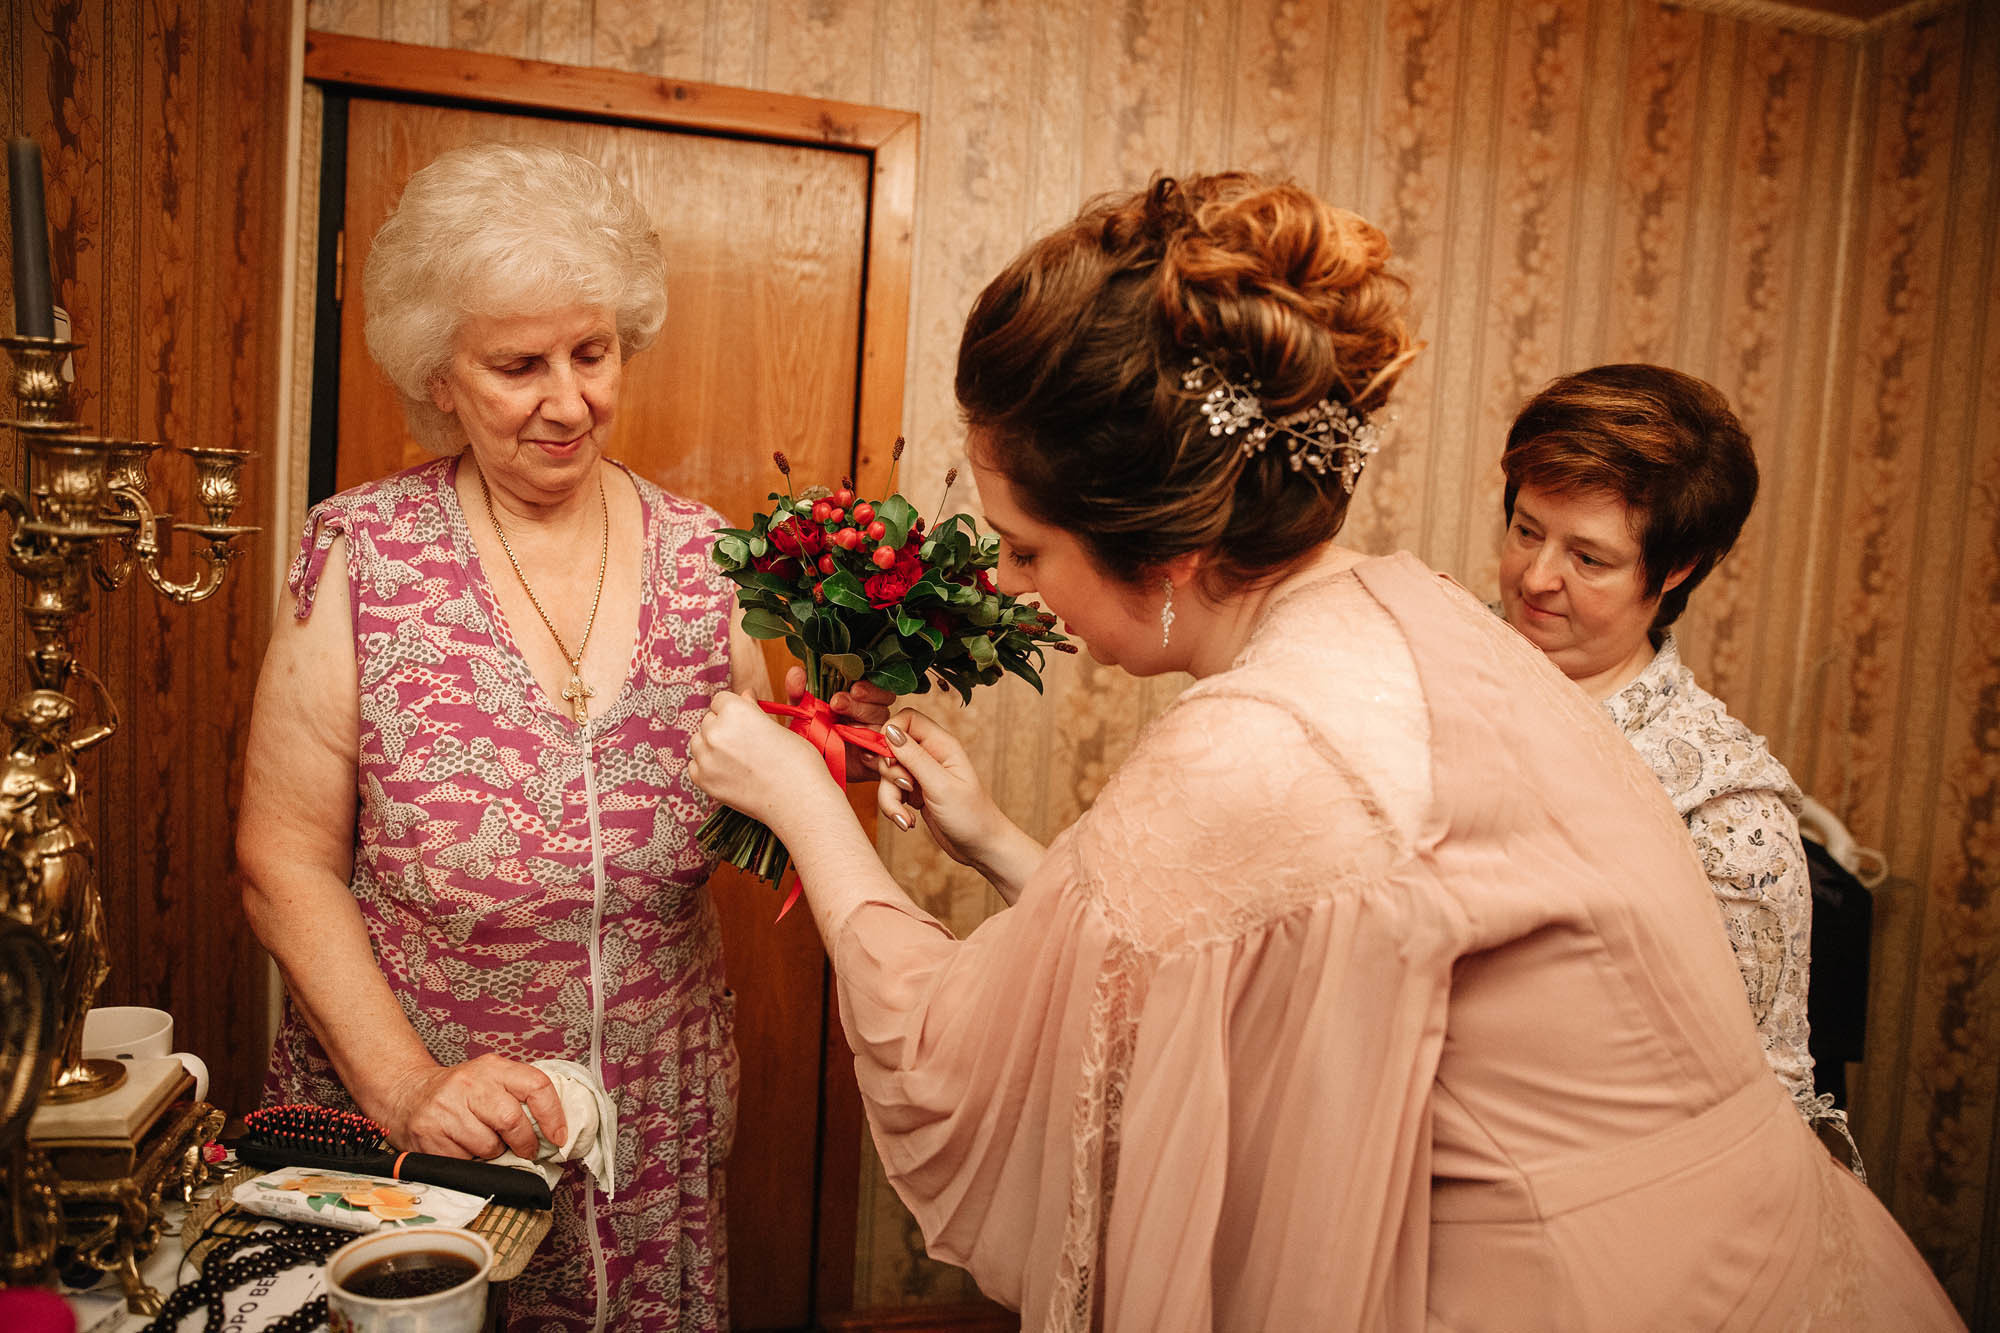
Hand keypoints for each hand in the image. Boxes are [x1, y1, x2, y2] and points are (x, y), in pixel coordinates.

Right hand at [374, 1053, 566, 1159]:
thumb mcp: (490, 1080)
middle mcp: (469, 1083)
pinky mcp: (429, 1134)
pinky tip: (462, 1148)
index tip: (558, 1136)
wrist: (406, 1093)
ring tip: (484, 1143)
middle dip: (524, 1143)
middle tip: (525, 1150)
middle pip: (512, 1120)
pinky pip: (464, 1161)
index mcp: (492, 1067)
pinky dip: (470, 1162)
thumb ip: (520, 1096)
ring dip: (493, 1153)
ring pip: (488, 1145)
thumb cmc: (459, 1093)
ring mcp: (446, 1108)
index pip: (536, 1085)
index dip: (553, 1115)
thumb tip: (556, 1131)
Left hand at [690, 688, 837, 828]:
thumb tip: (744, 696)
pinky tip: (728, 772)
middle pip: (708, 720)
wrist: (799, 801)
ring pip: (698, 742)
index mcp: (736, 711)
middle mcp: (716, 731)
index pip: (720, 700)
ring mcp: (707, 757)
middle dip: (723, 727)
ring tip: (737, 758)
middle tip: (744, 743)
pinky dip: (707, 767)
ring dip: (711, 746)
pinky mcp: (703, 781)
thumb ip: (753, 711)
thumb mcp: (778, 727)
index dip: (733, 709)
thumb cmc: (797, 763)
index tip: (743, 721)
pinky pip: (695, 765)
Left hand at [784, 665, 896, 780]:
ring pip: (884, 725)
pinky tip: (861, 753)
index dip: (870, 688)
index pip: (877, 688)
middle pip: (882, 704)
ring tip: (846, 728)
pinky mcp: (879, 760)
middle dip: (859, 703)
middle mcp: (872, 716)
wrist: (813, 772)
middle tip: (837, 703)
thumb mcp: (802, 714)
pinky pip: (886, 752)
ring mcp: (877, 737)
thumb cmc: (812, 739)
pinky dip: (874, 752)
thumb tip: (797, 672)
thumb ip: (799, 693)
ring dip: (864, 723)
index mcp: (858, 701)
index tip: (854, 688)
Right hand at [872, 709, 1008, 867]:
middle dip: (889, 773)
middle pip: (891, 748)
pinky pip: (891, 792)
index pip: (907, 719)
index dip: (890, 733)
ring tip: (906, 819)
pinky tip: (908, 822)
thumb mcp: (940, 786)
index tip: (888, 758)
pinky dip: (893, 808)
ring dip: (890, 798)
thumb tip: (890, 731)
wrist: (981, 848)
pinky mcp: (914, 793)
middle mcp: (930, 755)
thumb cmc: (971, 816)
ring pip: (888, 774)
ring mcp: (921, 774)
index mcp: (942, 744)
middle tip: (907, 789)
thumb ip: (914, 757)